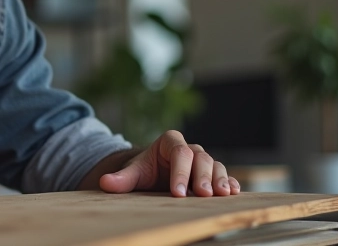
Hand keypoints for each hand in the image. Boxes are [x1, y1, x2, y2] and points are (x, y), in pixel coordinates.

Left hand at [98, 130, 240, 196]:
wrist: (155, 174)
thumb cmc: (145, 171)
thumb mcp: (134, 174)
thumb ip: (122, 178)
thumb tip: (104, 182)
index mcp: (170, 142)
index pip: (179, 153)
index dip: (180, 172)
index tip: (177, 192)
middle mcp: (190, 149)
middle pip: (201, 159)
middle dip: (202, 177)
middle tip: (203, 194)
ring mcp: (203, 161)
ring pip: (216, 165)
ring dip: (219, 180)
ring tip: (221, 194)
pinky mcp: (213, 174)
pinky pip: (225, 176)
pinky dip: (230, 183)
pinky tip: (233, 193)